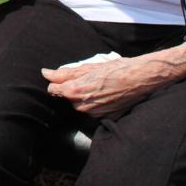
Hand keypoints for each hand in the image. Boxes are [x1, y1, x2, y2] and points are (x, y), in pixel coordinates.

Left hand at [40, 56, 176, 117]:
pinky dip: (97, 104)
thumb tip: (46, 74)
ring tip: (101, 86)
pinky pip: (94, 111)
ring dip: (86, 98)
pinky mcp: (104, 118)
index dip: (59, 82)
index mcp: (75, 91)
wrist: (140, 78)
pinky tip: (108, 95)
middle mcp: (82, 106)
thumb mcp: (88, 67)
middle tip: (91, 79)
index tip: (68, 77)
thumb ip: (64, 73)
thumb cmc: (116, 69)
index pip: (53, 89)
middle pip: (68, 98)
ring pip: (81, 106)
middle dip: (75, 90)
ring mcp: (93, 114)